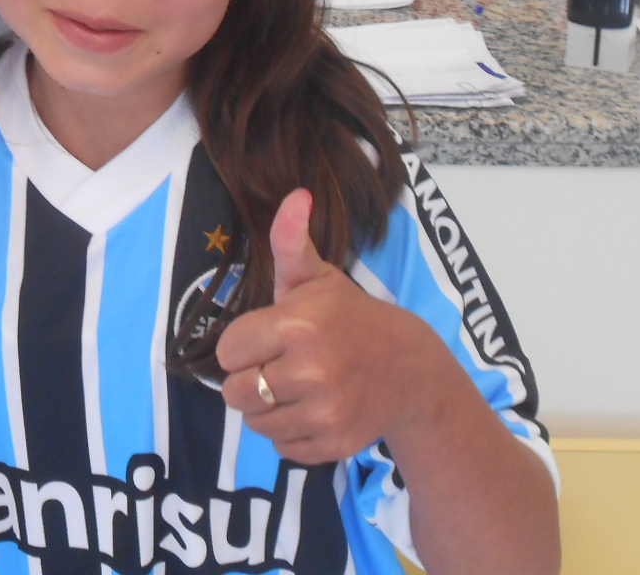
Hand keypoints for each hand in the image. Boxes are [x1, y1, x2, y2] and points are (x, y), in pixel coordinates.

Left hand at [216, 188, 439, 465]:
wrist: (411, 369)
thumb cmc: (349, 317)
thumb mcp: (317, 277)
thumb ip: (291, 240)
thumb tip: (295, 195)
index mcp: (298, 325)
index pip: (228, 351)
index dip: (241, 344)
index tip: (264, 338)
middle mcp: (311, 371)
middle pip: (235, 392)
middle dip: (249, 378)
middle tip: (278, 364)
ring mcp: (326, 412)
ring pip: (256, 422)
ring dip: (267, 407)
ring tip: (294, 385)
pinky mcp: (335, 444)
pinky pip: (282, 446)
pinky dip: (289, 431)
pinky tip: (311, 408)